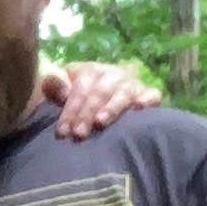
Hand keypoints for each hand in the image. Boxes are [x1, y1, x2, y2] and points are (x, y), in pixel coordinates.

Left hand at [42, 60, 162, 139]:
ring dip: (111, 108)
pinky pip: (151, 94)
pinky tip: (140, 109)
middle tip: (79, 134)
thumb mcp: (61, 90)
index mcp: (90, 70)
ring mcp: (131, 83)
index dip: (70, 110)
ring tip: (100, 123)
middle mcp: (112, 73)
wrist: (99, 100)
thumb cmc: (77, 100)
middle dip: (87, 113)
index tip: (62, 132)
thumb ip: (54, 86)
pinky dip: (147, 99)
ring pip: (122, 93)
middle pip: (99, 92)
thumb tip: (59, 87)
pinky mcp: (147, 93)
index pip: (80, 89)